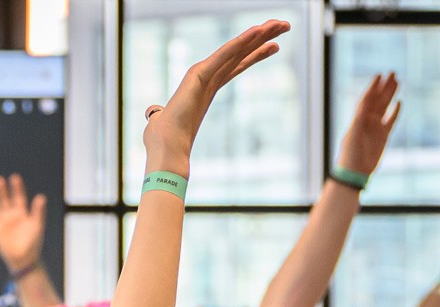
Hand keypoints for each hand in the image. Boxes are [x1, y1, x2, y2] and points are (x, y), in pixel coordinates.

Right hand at [0, 174, 46, 273]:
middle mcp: (10, 216)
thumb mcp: (37, 225)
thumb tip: (41, 197)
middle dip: (2, 190)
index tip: (14, 177)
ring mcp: (2, 223)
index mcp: (22, 213)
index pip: (18, 197)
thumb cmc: (33, 243)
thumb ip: (38, 211)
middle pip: (4, 200)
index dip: (16, 187)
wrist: (24, 259)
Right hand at [140, 20, 288, 167]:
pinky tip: (257, 30)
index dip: (255, 54)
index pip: (235, 66)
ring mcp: (203, 75)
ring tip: (281, 23)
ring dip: (259, 35)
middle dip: (263, 38)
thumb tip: (155, 114)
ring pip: (236, 49)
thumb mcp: (167, 123)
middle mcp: (206, 78)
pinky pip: (225, 55)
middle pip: (240, 53)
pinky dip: (241, 42)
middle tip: (284, 25)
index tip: (274, 47)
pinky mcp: (199, 75)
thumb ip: (161, 115)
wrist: (165, 149)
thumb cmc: (164, 139)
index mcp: (204, 89)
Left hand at [335, 72, 400, 178]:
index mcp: (358, 119)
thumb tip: (364, 104)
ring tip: (397, 82)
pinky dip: (395, 112)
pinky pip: (391, 120)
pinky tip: (399, 102)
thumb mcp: (352, 136)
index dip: (373, 87)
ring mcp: (375, 127)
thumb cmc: (350, 155)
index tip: (379, 75)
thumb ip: (359, 119)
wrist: (355, 172)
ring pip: (385, 107)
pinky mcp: (383, 136)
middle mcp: (367, 121)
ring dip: (390, 95)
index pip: (367, 99)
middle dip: (384, 87)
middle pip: (378, 99)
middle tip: (393, 73)